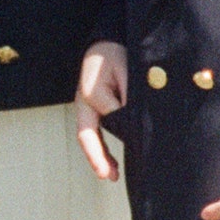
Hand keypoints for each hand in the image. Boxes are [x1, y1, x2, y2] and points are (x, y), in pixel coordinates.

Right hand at [75, 41, 128, 181]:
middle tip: (108, 176)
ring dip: (100, 157)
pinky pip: (97, 134)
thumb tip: (134, 120)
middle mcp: (85, 104)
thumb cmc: (115, 55)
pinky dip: (103, 150)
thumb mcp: (124, 70)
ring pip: (91, 138)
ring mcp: (89, 109)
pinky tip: (113, 164)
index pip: (99, 122)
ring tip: (111, 175)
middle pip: (87, 136)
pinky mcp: (97, 112)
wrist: (106, 44)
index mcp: (90, 93)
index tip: (109, 164)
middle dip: (97, 158)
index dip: (101, 147)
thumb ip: (128, 95)